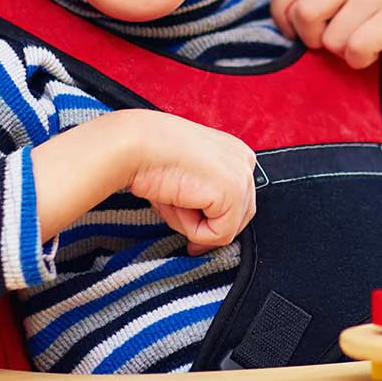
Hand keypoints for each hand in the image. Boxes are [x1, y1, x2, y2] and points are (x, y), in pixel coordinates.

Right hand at [114, 110, 258, 255]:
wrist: (136, 145)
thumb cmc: (151, 158)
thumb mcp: (187, 177)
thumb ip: (204, 198)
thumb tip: (207, 233)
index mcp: (234, 152)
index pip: (238, 200)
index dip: (212, 218)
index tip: (189, 221)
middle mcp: (245, 161)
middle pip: (238, 217)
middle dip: (205, 224)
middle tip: (175, 209)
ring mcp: (242, 177)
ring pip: (227, 229)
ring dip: (194, 225)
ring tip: (173, 199)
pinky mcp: (234, 193)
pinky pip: (219, 235)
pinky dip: (193, 230)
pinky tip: (177, 202)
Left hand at [271, 0, 381, 69]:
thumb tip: (289, 17)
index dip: (282, 14)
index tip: (296, 33)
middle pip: (304, 15)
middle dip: (312, 39)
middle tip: (331, 42)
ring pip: (331, 40)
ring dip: (344, 52)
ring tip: (363, 43)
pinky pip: (356, 50)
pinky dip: (361, 59)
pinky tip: (374, 52)